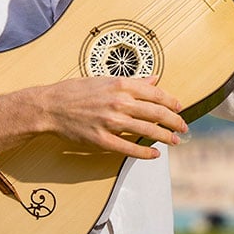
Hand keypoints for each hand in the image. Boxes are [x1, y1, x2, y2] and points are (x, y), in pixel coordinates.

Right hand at [32, 75, 186, 158]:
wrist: (50, 107)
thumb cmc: (75, 91)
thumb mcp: (104, 79)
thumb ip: (132, 82)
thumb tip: (153, 80)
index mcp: (120, 85)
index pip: (156, 94)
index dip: (172, 102)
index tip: (179, 108)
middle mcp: (119, 103)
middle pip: (156, 113)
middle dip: (174, 121)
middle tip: (183, 127)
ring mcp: (111, 122)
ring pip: (147, 130)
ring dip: (165, 137)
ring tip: (175, 141)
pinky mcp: (102, 139)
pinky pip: (129, 148)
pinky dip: (145, 152)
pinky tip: (155, 154)